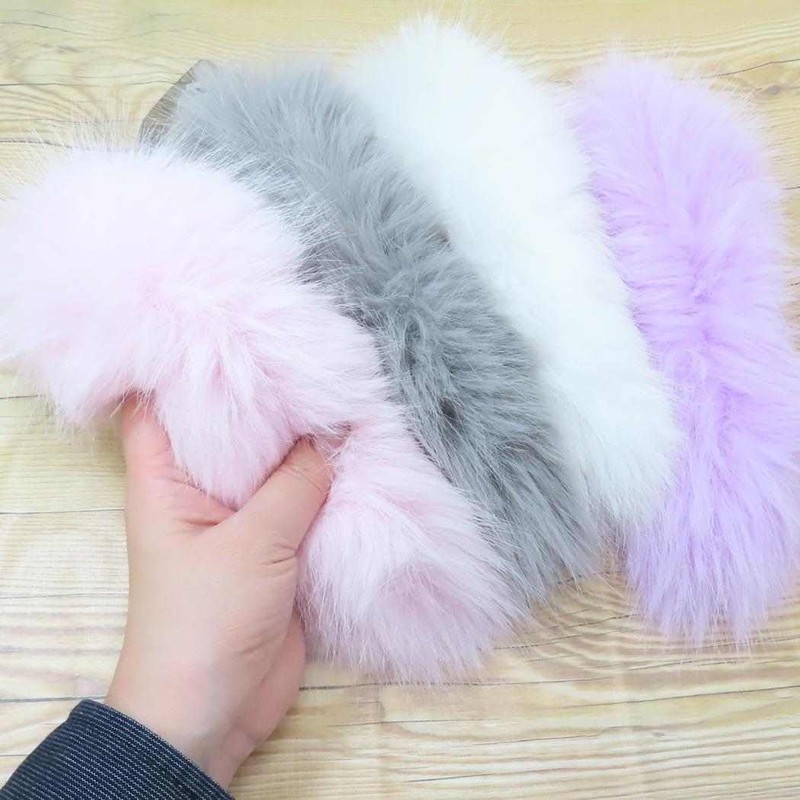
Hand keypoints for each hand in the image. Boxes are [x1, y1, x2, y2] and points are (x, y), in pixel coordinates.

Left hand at [105, 398, 330, 787]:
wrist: (215, 710)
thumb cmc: (207, 619)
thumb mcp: (253, 543)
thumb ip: (296, 483)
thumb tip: (335, 431)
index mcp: (167, 479)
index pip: (166, 405)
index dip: (194, 367)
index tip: (244, 335)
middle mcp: (204, 491)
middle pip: (236, 432)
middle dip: (275, 403)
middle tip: (319, 359)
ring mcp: (243, 519)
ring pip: (276, 468)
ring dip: (309, 445)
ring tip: (352, 396)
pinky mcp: (276, 548)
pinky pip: (302, 504)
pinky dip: (328, 485)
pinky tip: (363, 455)